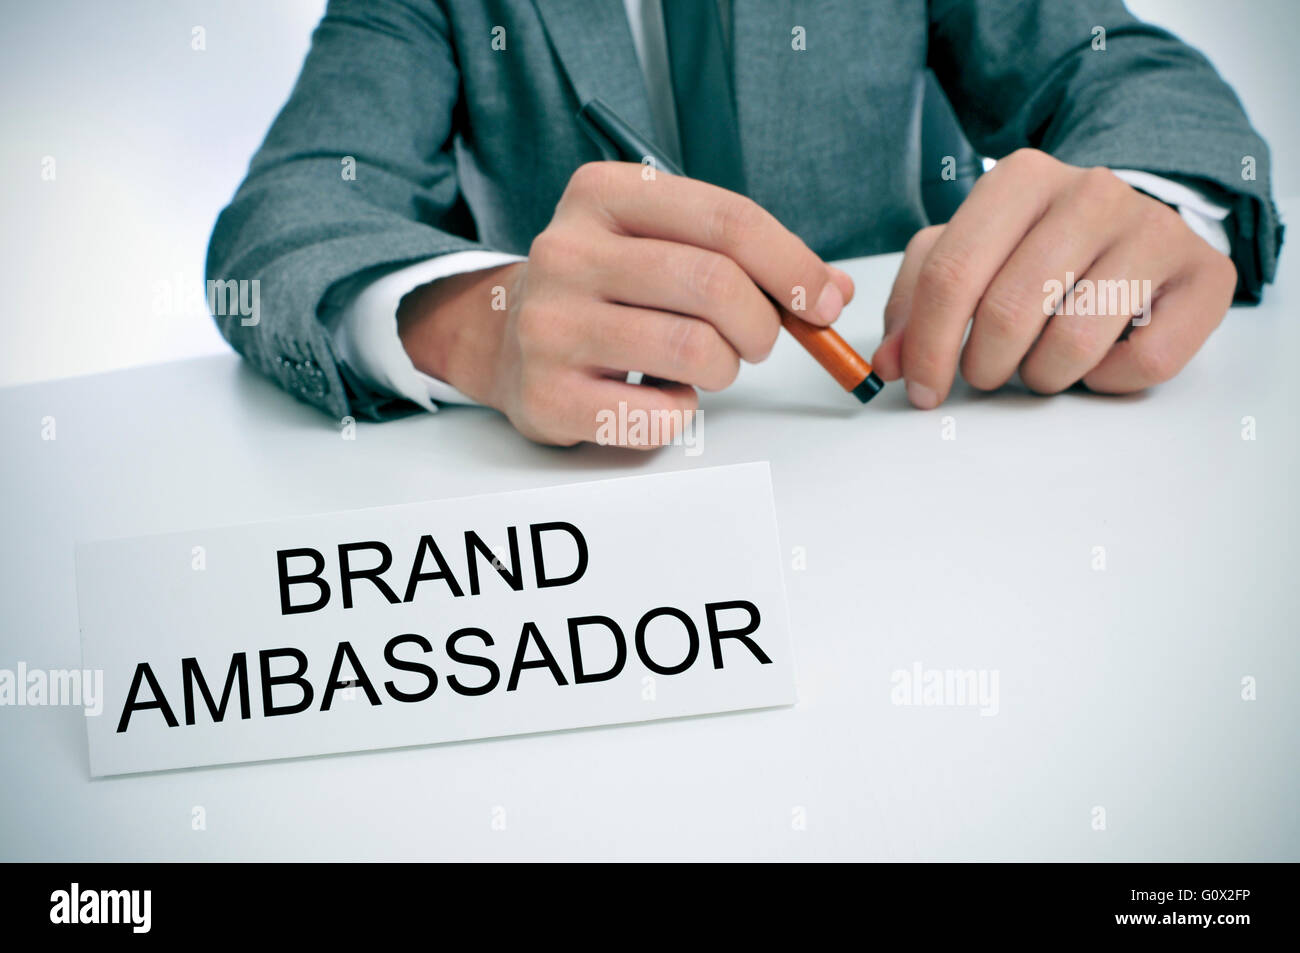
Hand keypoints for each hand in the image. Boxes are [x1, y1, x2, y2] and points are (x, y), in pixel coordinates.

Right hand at [399, 161, 852, 445]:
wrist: (506, 340)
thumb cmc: (607, 288)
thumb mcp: (662, 241)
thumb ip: (744, 255)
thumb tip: (833, 291)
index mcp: (601, 194)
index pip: (726, 220)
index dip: (793, 265)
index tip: (825, 301)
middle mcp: (566, 251)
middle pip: (714, 285)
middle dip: (763, 324)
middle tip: (758, 341)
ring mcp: (550, 325)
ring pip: (694, 350)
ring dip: (725, 368)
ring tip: (708, 364)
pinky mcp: (548, 395)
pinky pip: (661, 415)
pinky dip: (684, 412)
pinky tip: (662, 395)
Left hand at [871, 149, 1237, 407]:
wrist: (1136, 228)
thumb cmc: (1036, 249)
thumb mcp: (967, 257)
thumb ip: (917, 304)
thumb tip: (892, 363)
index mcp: (1019, 179)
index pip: (951, 275)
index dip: (927, 348)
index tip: (922, 391)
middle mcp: (1091, 192)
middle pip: (1007, 312)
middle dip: (984, 367)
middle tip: (988, 374)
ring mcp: (1154, 229)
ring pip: (1073, 343)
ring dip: (1044, 376)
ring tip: (1043, 361)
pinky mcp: (1205, 276)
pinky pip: (1145, 362)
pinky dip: (1109, 381)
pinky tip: (1102, 358)